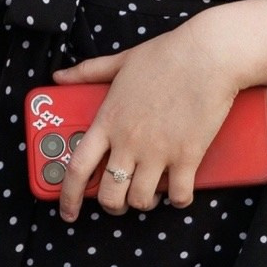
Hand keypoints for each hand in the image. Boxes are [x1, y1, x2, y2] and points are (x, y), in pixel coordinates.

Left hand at [52, 14, 244, 218]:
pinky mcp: (187, 157)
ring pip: (141, 201)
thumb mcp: (119, 61)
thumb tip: (60, 77)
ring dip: (144, 203)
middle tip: (120, 200)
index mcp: (108, 121)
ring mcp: (158, 152)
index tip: (68, 211)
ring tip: (151, 192)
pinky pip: (178, 196)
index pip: (78, 168)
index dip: (68, 196)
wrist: (207, 55)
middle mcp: (128, 142)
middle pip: (110, 195)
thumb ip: (87, 72)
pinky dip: (177, 200)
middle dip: (112, 205)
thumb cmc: (165, 55)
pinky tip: (178, 191)